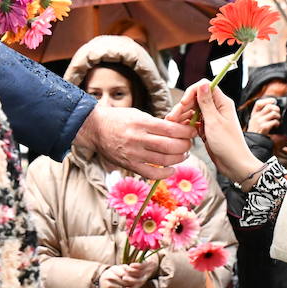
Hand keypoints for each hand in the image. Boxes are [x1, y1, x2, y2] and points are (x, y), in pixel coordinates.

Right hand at [76, 103, 193, 180]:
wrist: (94, 129)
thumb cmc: (117, 119)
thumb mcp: (137, 114)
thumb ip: (156, 123)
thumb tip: (178, 129)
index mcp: (141, 123)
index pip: (171, 129)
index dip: (186, 132)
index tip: (192, 131)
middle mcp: (138, 139)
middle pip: (171, 146)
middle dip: (185, 146)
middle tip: (189, 144)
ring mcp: (133, 154)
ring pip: (164, 160)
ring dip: (179, 159)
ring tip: (182, 154)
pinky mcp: (129, 165)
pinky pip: (151, 173)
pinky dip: (165, 173)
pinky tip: (171, 169)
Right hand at [98, 258, 159, 287]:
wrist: (101, 282)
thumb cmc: (113, 274)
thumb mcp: (118, 268)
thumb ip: (126, 268)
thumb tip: (136, 269)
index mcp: (112, 270)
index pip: (124, 273)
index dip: (131, 276)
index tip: (135, 277)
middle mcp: (108, 277)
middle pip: (124, 281)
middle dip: (130, 283)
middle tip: (135, 284)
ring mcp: (107, 285)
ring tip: (130, 287)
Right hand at [170, 81, 264, 183]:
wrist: (234, 165)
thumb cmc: (228, 144)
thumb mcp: (214, 122)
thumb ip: (206, 102)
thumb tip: (202, 83)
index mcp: (222, 103)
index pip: (205, 87)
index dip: (192, 92)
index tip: (183, 103)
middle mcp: (217, 108)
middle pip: (196, 99)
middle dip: (183, 106)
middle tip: (172, 117)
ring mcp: (211, 118)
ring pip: (193, 110)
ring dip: (182, 116)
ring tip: (171, 124)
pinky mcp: (207, 128)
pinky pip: (193, 121)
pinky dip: (186, 124)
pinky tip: (178, 129)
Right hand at [246, 98, 281, 134]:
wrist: (253, 140)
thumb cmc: (256, 130)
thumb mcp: (255, 119)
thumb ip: (261, 113)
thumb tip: (272, 105)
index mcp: (254, 114)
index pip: (259, 103)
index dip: (267, 100)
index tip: (273, 101)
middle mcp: (256, 117)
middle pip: (269, 107)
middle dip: (276, 108)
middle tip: (278, 112)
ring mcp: (260, 122)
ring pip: (273, 113)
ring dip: (278, 116)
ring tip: (277, 119)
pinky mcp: (265, 127)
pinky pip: (275, 121)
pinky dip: (278, 123)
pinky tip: (276, 125)